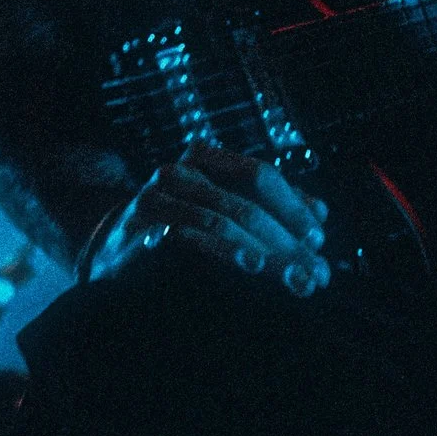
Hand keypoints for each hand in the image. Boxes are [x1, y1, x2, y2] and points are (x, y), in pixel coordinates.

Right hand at [83, 148, 330, 294]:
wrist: (116, 250)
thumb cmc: (182, 227)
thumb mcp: (225, 209)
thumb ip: (271, 208)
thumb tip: (320, 214)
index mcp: (205, 158)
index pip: (259, 175)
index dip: (292, 206)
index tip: (318, 239)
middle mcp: (180, 171)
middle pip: (244, 204)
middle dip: (286, 243)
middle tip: (314, 274)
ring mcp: (157, 199)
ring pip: (220, 223)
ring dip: (262, 254)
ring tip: (290, 277)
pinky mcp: (140, 231)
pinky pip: (187, 242)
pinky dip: (222, 256)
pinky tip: (248, 268)